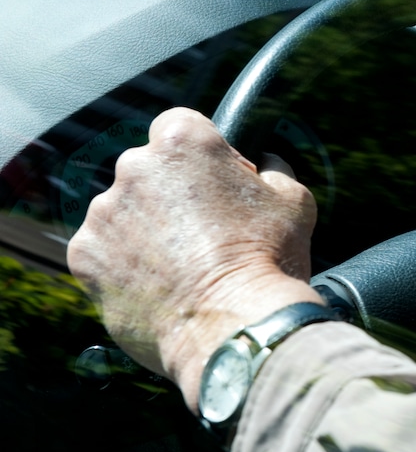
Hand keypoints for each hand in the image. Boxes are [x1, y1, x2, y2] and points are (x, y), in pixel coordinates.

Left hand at [67, 108, 324, 411]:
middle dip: (172, 193)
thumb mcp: (295, 200)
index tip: (218, 181)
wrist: (234, 326)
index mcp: (183, 142)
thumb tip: (267, 165)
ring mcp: (103, 213)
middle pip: (149, 170)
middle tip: (207, 232)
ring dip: (147, 230)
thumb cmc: (268, 260)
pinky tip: (161, 285)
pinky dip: (125, 265)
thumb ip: (273, 169)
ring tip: (185, 267)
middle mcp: (133, 168)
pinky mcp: (85, 256)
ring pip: (124, 212)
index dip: (203, 154)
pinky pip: (104, 252)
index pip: (180, 124)